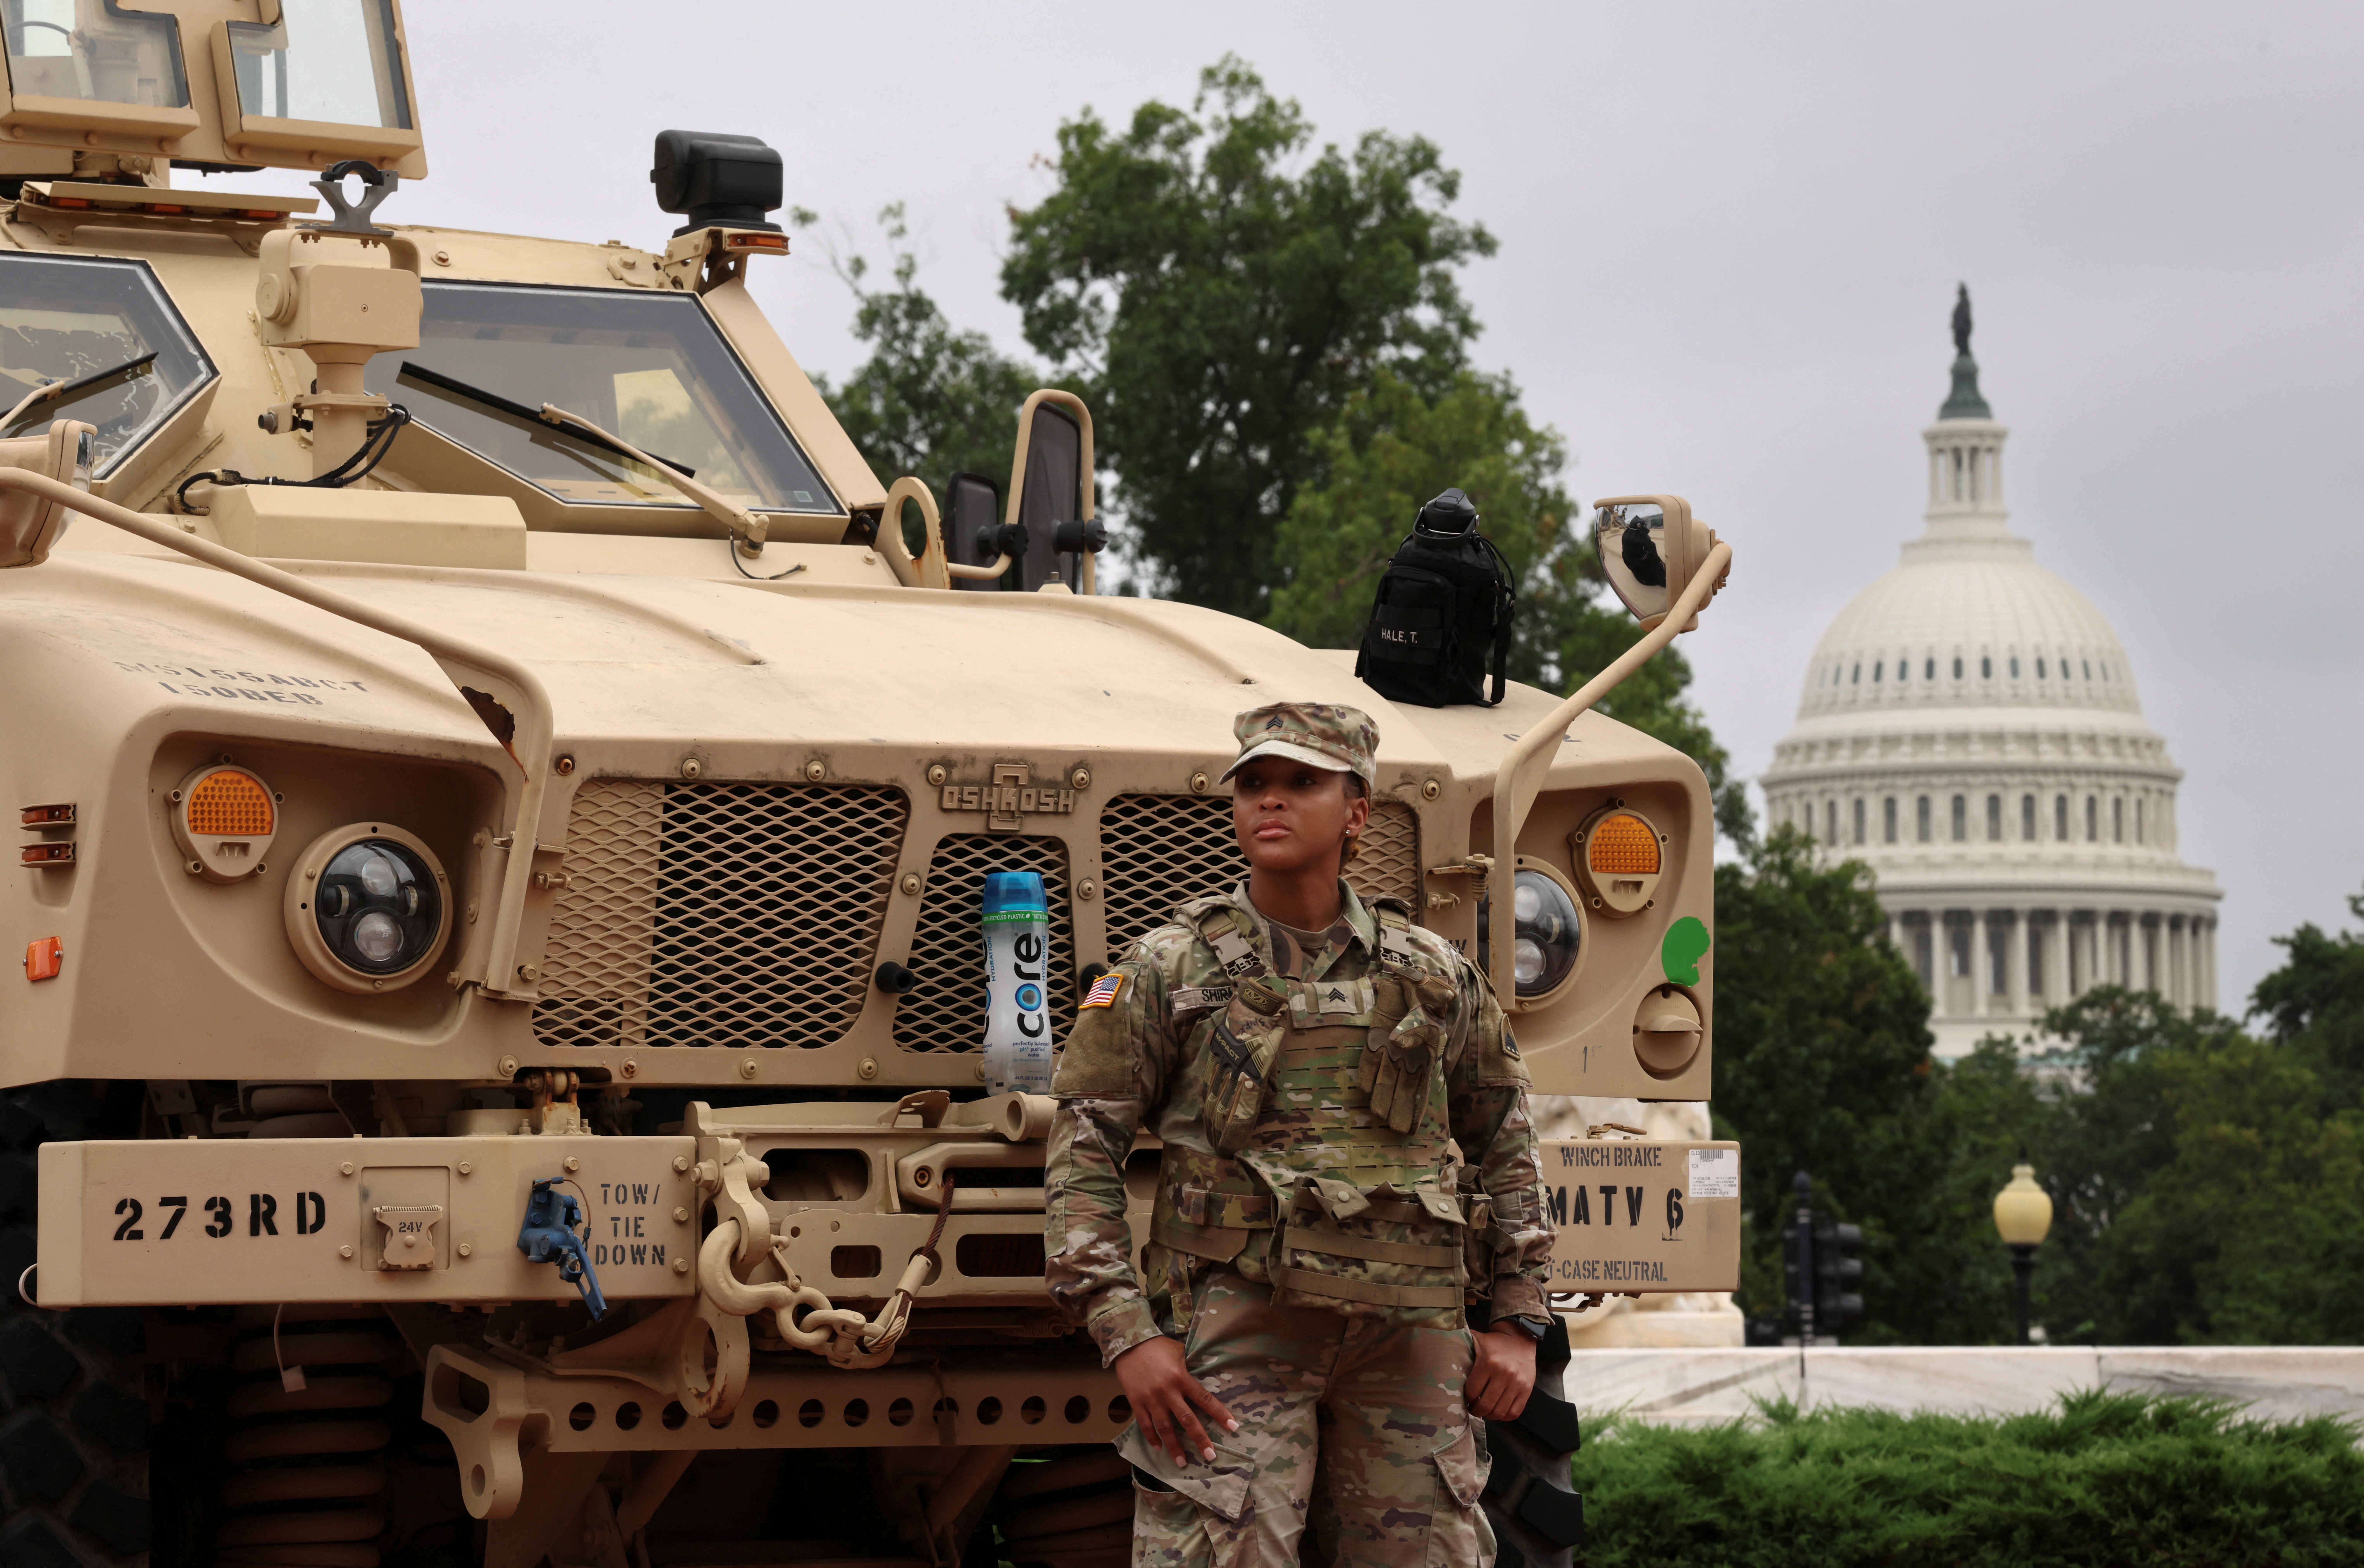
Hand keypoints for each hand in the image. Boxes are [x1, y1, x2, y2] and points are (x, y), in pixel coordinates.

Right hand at [1112, 1335, 1237, 1466]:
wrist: (1128, 1342)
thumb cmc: (1157, 1346)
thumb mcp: (1178, 1351)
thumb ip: (1189, 1367)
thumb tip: (1201, 1376)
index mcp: (1181, 1378)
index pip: (1205, 1399)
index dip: (1219, 1414)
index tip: (1233, 1427)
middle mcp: (1168, 1392)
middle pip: (1187, 1420)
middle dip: (1199, 1439)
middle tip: (1210, 1455)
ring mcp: (1151, 1399)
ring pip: (1165, 1428)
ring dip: (1174, 1447)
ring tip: (1182, 1462)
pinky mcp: (1136, 1402)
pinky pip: (1145, 1424)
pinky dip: (1151, 1437)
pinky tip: (1158, 1448)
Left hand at [1466, 1321, 1537, 1421]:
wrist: (1520, 1338)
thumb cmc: (1494, 1342)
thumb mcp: (1476, 1339)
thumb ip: (1461, 1345)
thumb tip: (1440, 1350)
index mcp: (1488, 1363)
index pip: (1473, 1391)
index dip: (1466, 1399)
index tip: (1464, 1399)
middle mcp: (1504, 1374)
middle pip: (1485, 1405)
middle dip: (1476, 1411)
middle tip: (1472, 1408)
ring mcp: (1517, 1384)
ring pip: (1499, 1412)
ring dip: (1489, 1415)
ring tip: (1484, 1411)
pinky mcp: (1527, 1390)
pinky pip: (1514, 1412)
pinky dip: (1504, 1416)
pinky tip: (1498, 1411)